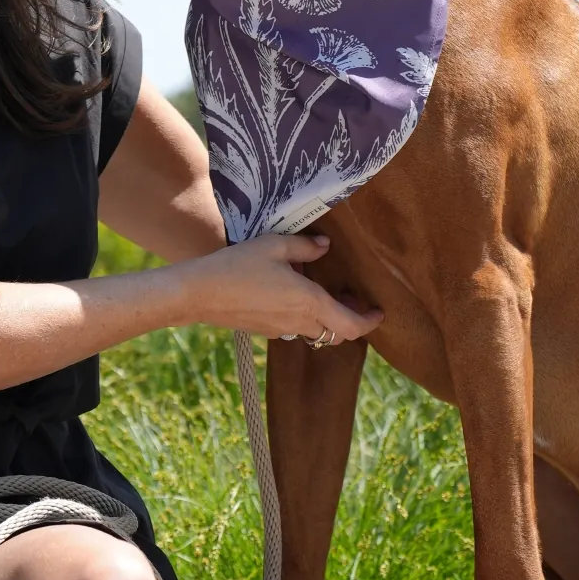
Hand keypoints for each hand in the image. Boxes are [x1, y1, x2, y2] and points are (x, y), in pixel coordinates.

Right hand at [174, 233, 381, 345]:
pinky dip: (304, 318)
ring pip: (315, 333)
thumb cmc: (238, 265)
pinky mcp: (264, 331)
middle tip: (352, 299)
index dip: (368, 322)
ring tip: (324, 295)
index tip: (379, 313)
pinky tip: (291, 295)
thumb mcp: (274, 245)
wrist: (199, 294)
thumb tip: (324, 247)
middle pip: (336, 334)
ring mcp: (280, 330)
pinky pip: (294, 328)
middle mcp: (299, 322)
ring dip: (326, 320)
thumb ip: (304, 247)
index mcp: (309, 302)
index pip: (350, 325)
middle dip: (349, 320)